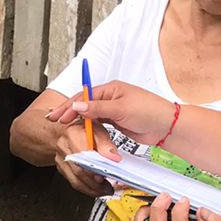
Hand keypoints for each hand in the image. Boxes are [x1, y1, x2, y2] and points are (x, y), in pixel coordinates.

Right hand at [48, 80, 173, 141]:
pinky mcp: (116, 121)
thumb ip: (98, 108)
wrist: (167, 126)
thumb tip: (77, 106)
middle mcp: (110, 98)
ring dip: (77, 120)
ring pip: (90, 114)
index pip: (84, 96)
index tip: (57, 115)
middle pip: (84, 104)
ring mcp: (113, 110)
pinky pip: (98, 123)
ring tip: (63, 125)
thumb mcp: (121, 109)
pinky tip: (80, 131)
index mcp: (110, 89)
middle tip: (54, 120)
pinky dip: (87, 127)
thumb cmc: (149, 111)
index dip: (69, 106)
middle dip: (68, 111)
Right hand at [53, 123, 115, 197]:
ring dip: (92, 188)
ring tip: (104, 190)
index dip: (95, 167)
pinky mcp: (61, 167)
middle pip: (78, 171)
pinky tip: (96, 188)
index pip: (83, 156)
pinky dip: (86, 188)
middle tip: (107, 186)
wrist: (72, 129)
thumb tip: (113, 157)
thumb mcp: (99, 130)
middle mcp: (64, 146)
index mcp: (72, 134)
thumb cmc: (87, 129)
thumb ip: (106, 143)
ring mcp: (61, 158)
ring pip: (75, 180)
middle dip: (95, 182)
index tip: (105, 173)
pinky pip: (73, 182)